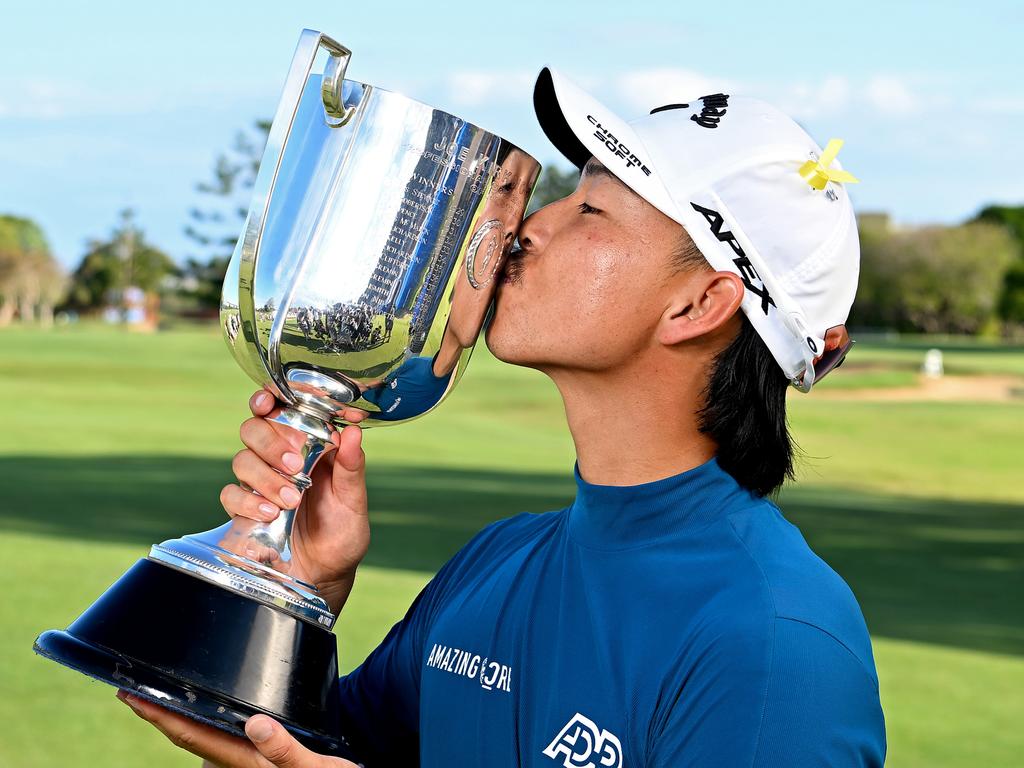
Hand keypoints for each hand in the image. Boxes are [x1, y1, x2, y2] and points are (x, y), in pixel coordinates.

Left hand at [117, 690, 358, 766]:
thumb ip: (285, 751)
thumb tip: (255, 724)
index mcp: (246, 764)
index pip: (193, 737)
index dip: (160, 717)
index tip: (132, 696)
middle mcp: (239, 764)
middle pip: (190, 737)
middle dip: (162, 714)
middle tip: (133, 687)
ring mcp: (247, 762)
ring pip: (205, 738)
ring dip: (183, 717)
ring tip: (165, 691)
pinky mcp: (258, 758)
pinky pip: (222, 737)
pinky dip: (206, 720)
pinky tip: (209, 706)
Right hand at [219, 389, 370, 614]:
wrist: (325, 576)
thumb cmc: (342, 534)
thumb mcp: (354, 502)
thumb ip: (352, 468)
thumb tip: (353, 432)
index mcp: (308, 446)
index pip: (281, 410)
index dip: (269, 398)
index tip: (268, 401)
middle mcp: (279, 460)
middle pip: (254, 428)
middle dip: (269, 442)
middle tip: (293, 465)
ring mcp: (259, 484)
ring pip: (241, 459)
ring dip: (264, 477)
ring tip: (291, 500)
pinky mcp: (244, 510)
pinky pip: (230, 494)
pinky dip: (249, 502)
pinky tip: (271, 515)